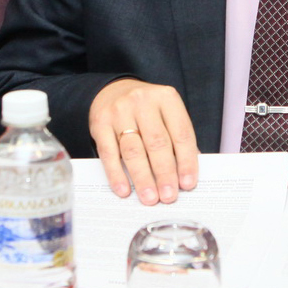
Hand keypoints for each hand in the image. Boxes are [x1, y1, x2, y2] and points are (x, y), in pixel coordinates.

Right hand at [88, 79, 198, 204]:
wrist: (113, 90)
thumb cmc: (146, 109)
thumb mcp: (166, 114)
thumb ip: (177, 138)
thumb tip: (186, 174)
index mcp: (166, 98)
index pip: (181, 133)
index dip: (186, 161)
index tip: (188, 184)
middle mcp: (143, 102)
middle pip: (157, 143)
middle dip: (164, 173)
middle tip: (169, 196)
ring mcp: (119, 111)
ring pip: (133, 150)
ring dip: (142, 178)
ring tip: (150, 198)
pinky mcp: (100, 123)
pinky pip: (109, 153)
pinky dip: (117, 174)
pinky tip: (124, 190)